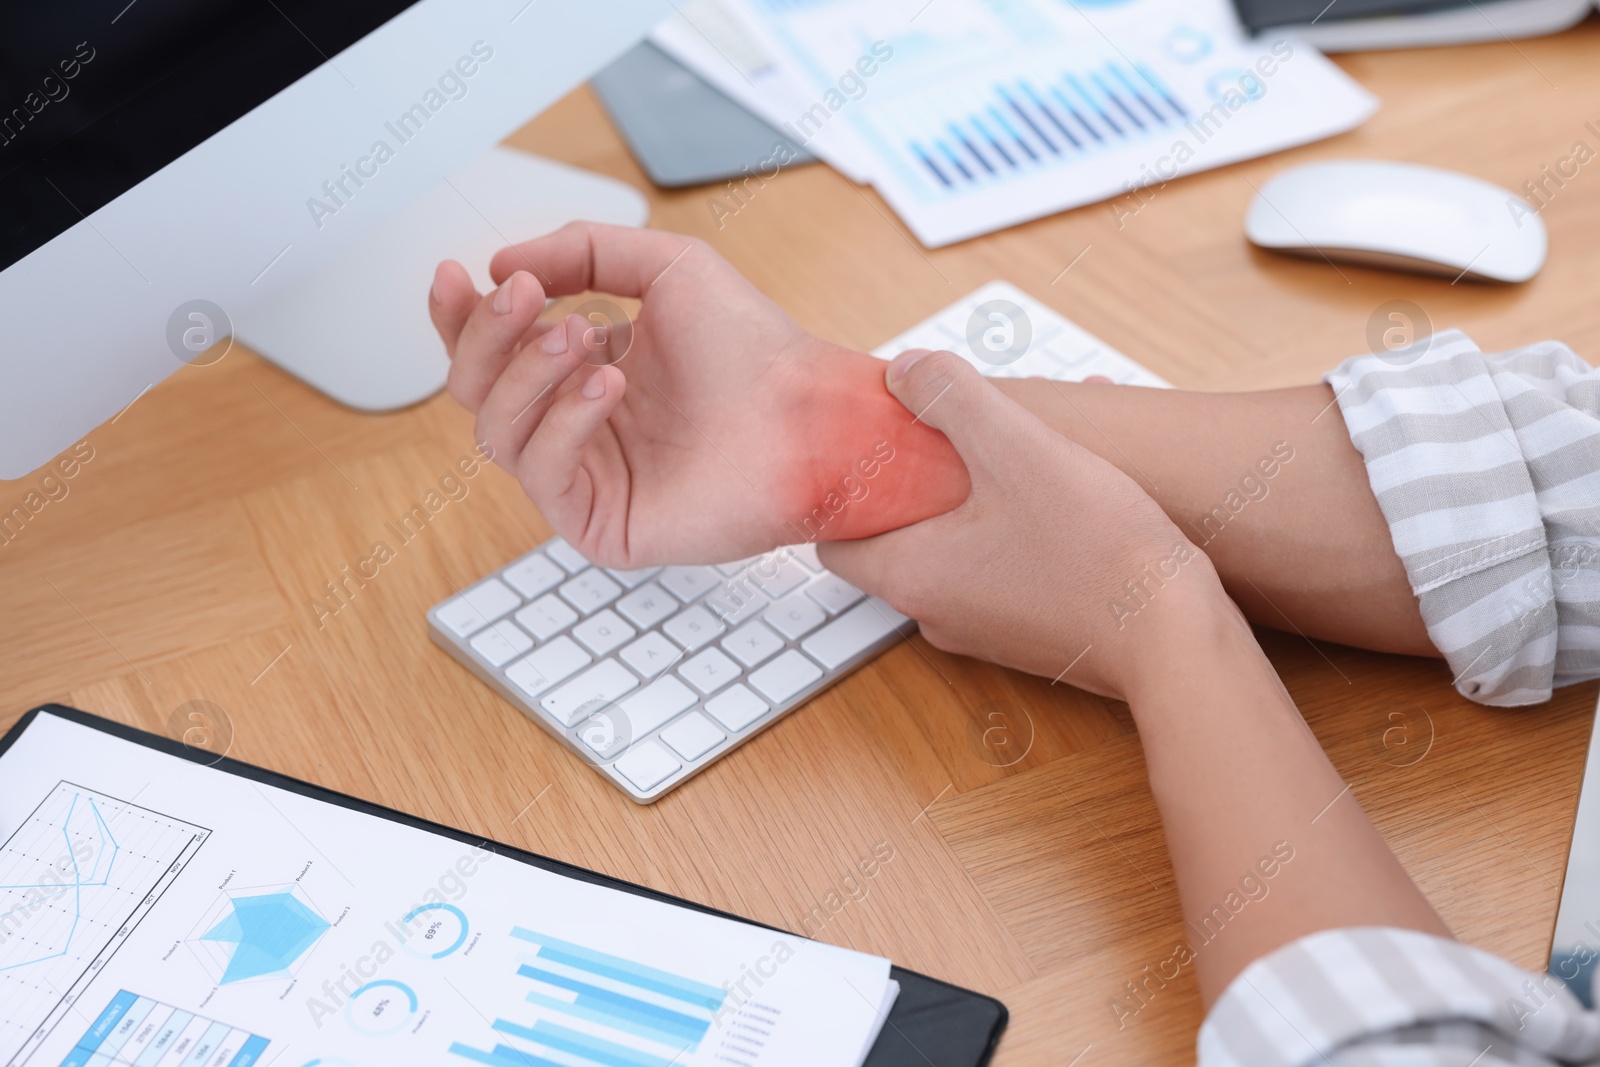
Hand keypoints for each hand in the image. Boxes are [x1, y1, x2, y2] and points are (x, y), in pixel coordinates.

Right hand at [428, 222, 968, 566]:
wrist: (808, 415)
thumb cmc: (754, 350)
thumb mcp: (664, 268)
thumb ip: (580, 250)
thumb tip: (502, 266)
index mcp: (583, 369)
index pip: (494, 349)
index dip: (463, 315)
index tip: (456, 274)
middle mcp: (576, 425)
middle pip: (477, 390)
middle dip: (486, 337)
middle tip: (525, 300)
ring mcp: (586, 477)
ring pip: (497, 431)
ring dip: (527, 372)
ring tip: (582, 336)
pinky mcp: (600, 523)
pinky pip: (542, 473)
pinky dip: (562, 422)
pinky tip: (607, 386)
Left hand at [820, 350, 1229, 699]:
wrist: (1179, 639)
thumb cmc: (1098, 550)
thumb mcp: (1018, 447)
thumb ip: (951, 398)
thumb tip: (903, 369)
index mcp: (911, 576)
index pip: (832, 541)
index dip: (847, 490)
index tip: (876, 447)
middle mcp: (936, 614)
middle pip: (896, 541)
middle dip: (918, 485)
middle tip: (950, 438)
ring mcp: (985, 632)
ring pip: (954, 552)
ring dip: (974, 503)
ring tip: (1016, 452)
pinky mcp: (1031, 636)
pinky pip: (1001, 572)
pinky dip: (1013, 531)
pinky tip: (1061, 492)